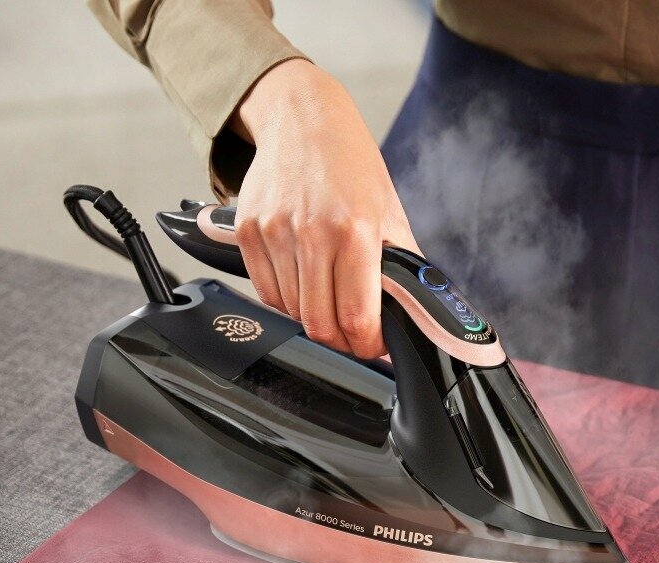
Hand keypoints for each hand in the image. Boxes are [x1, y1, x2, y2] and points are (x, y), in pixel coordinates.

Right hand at [229, 59, 419, 357]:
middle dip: (340, 341)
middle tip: (353, 336)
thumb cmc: (352, 167)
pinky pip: (265, 291)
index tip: (373, 347)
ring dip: (312, 318)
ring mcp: (275, 232)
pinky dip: (285, 300)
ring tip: (330, 300)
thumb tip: (411, 315)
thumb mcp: (390, 213)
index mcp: (356, 230)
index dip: (366, 345)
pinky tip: (304, 283)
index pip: (355, 316)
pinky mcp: (247, 231)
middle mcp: (312, 232)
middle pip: (318, 323)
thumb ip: (401, 268)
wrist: (304, 120)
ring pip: (290, 311)